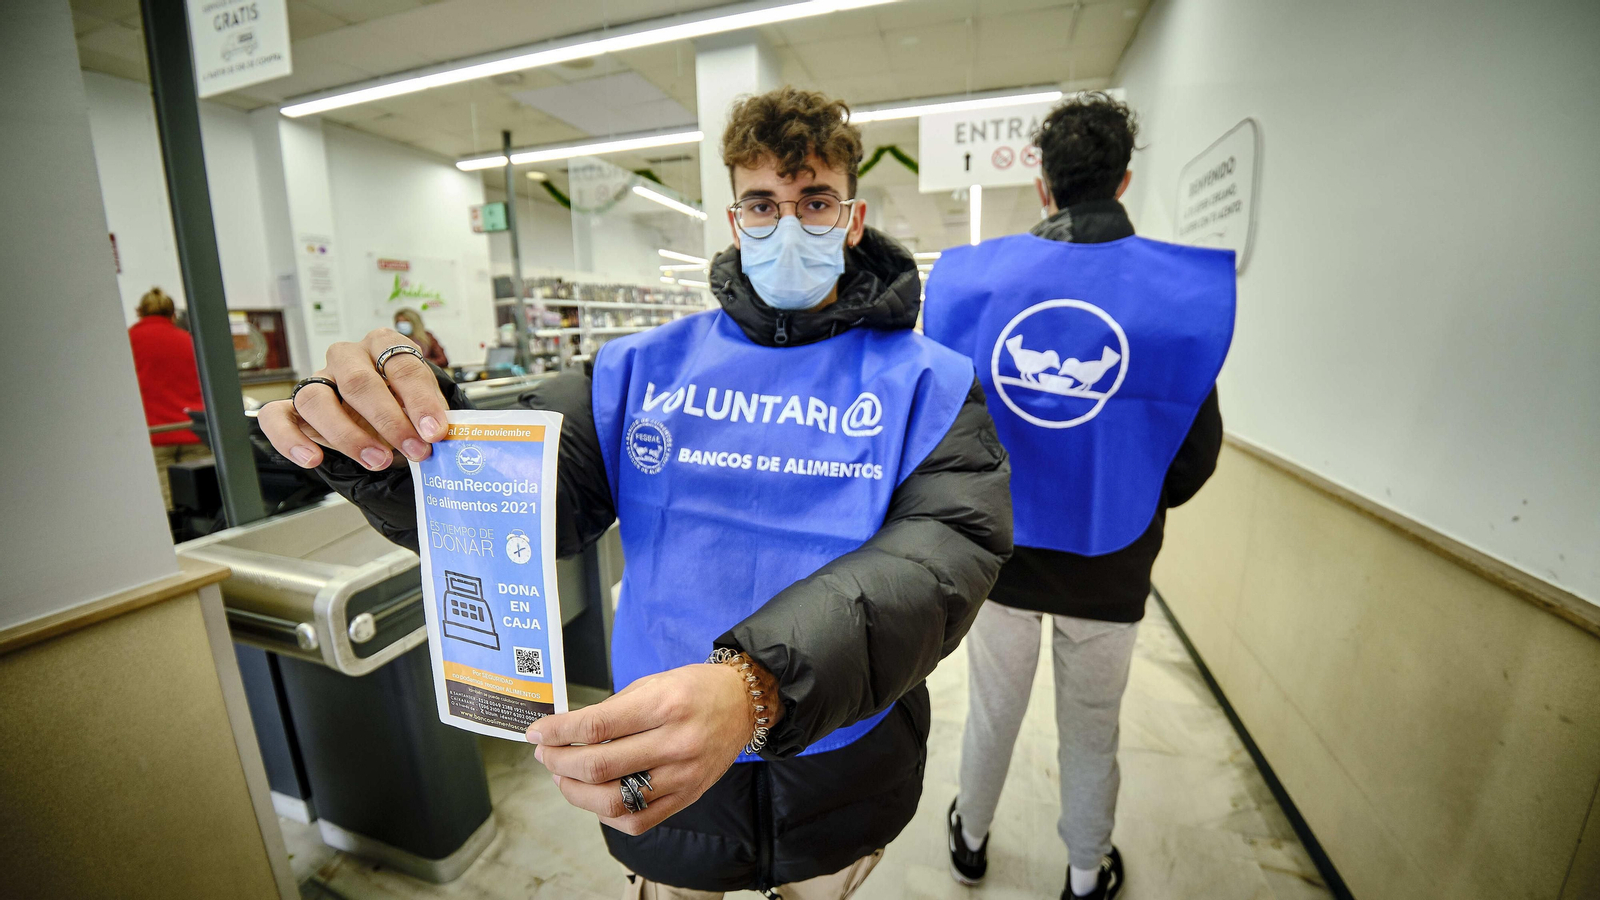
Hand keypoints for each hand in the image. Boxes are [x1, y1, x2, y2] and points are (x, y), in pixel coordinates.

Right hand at [258, 328, 449, 470]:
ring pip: (315, 399)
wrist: (381, 418)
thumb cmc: (403, 405)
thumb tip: (442, 435)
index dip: (420, 399)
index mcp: (383, 346)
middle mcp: (347, 357)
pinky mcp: (293, 407)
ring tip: (378, 461)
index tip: (435, 430)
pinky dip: (290, 440)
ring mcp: (317, 381)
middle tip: (415, 450)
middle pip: (358, 381)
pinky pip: (276, 417)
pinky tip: (313, 459)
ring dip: (347, 435)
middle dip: (389, 420)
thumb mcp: (423, 406)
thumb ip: (431, 417)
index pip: (401, 364)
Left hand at [529, 662, 762, 834]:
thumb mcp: (652, 683)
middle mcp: (675, 743)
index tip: (537, 732)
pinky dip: (606, 813)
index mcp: (664, 705)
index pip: (596, 726)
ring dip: (575, 791)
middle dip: (558, 761)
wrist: (743, 704)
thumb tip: (565, 732)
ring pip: (612, 800)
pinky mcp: (686, 797)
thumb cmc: (694, 689)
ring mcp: (682, 776)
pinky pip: (636, 820)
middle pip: (598, 766)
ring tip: (563, 776)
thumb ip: (611, 710)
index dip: (557, 731)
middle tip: (544, 753)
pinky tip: (595, 797)